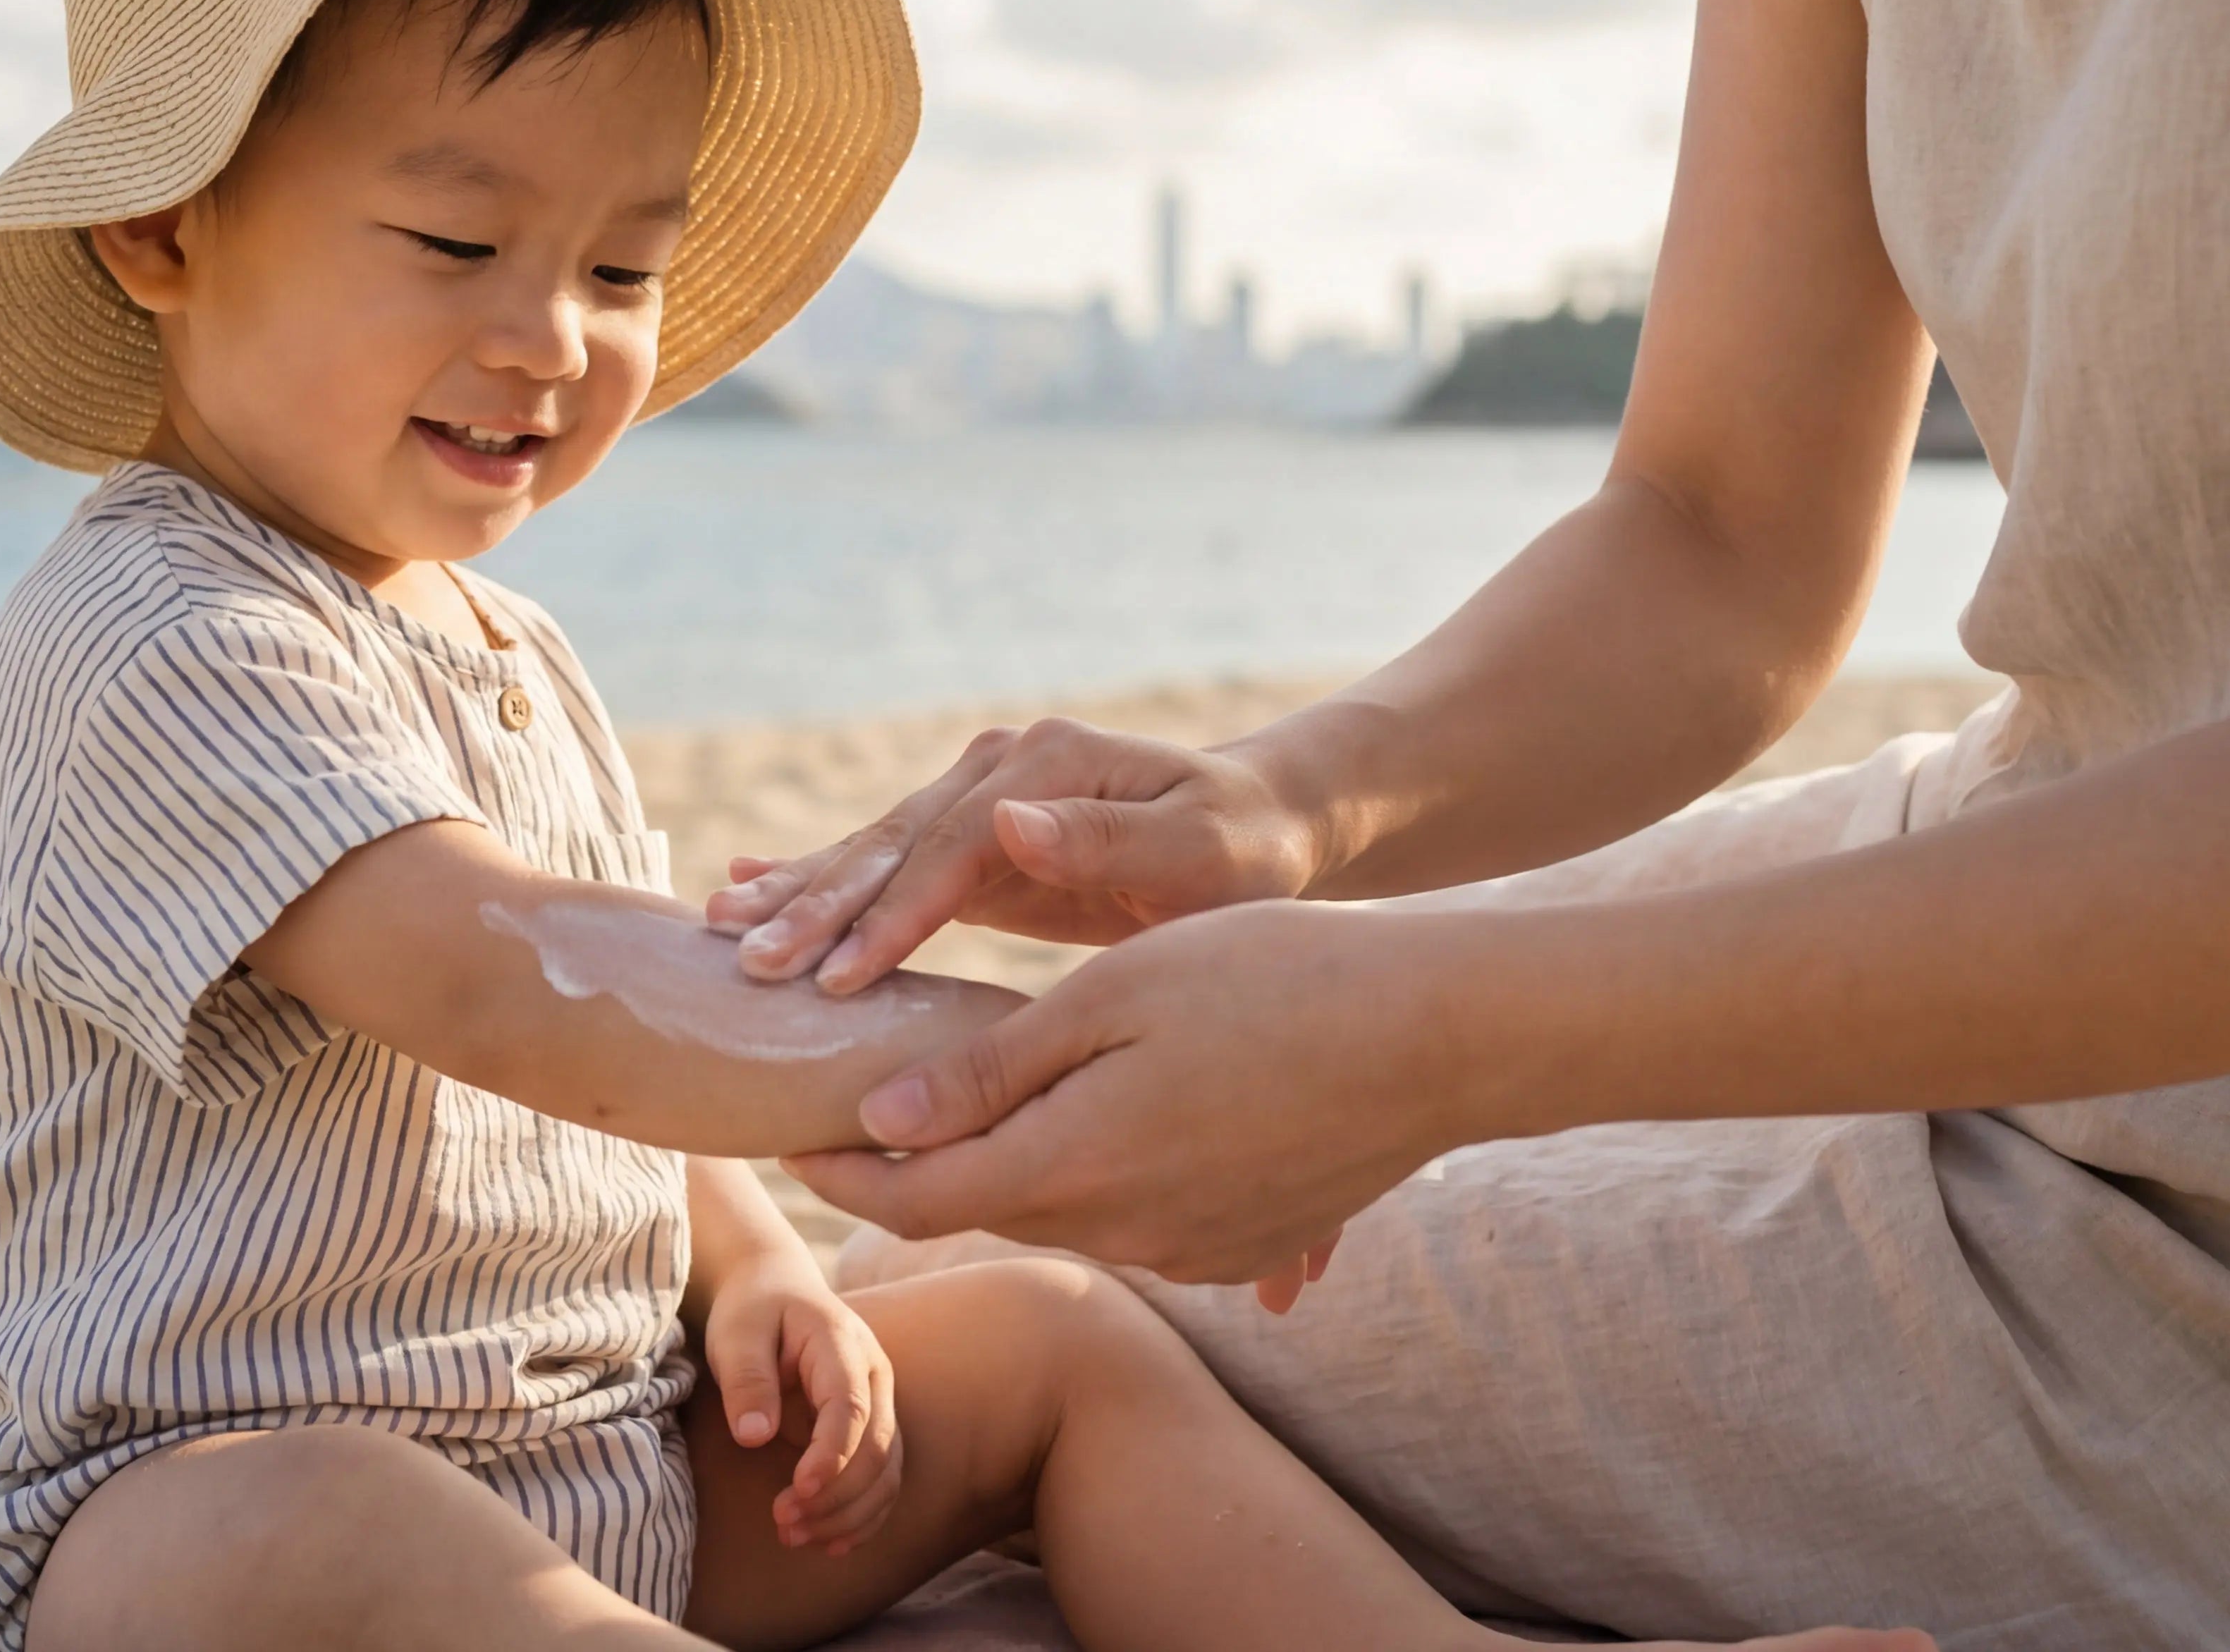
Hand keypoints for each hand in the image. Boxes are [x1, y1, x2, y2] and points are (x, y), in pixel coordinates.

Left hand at [703, 1257, 903, 1553]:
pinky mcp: (872, 1428)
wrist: (775, 1289)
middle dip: (836, 1496)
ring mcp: (880, 1402)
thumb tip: (755, 1436)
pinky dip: (861, 1515)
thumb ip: (746, 1379)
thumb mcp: (736, 1333)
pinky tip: (829, 1542)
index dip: (832, 1454)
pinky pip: (881, 1480)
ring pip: (886, 1472)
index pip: (851, 1407)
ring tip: (793, 1536)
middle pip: (877, 1448)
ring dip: (847, 1514)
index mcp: (842, 1342)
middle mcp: (874, 1375)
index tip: (799, 1490)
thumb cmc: (753, 1310)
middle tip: (783, 1523)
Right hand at [705, 718, 1324, 992]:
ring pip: (873, 852)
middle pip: (893, 844)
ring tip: (717, 921)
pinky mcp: (968, 836)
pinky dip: (820, 879)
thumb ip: (1111, 843)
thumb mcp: (1203, 855)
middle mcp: (998, 770)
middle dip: (818, 906)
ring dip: (798, 892)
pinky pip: (886, 865)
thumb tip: (1009, 821)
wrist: (1259, 826)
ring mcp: (977, 796)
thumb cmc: (1244, 854)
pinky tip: (748, 881)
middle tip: (748, 962)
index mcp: (1047, 766)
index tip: (840, 978)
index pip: (950, 848)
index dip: (892, 914)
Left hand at [783, 900, 1484, 1286]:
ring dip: (1001, 1165)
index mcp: (1075, 1166)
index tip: (790, 1130)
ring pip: (1055, 1212)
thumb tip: (879, 1119)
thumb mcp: (1114, 997)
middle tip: (855, 1107)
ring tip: (969, 1098)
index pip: (914, 1196)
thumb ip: (990, 1071)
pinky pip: (1131, 1219)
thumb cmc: (1271, 979)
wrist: (1439, 1035)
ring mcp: (1188, 1250)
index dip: (840, 1169)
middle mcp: (1124, 1232)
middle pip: (978, 1209)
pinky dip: (1087, 1174)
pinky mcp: (1239, 1247)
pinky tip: (1095, 1116)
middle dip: (908, 1167)